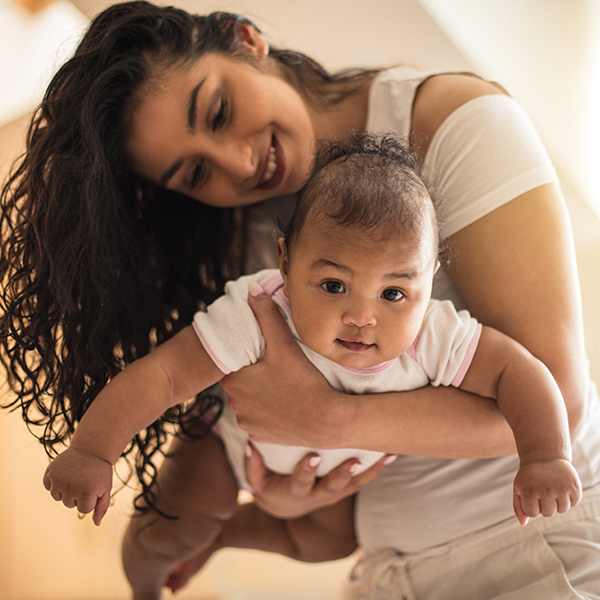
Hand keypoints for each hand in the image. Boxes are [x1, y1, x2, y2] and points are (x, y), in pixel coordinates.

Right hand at [42, 446, 112, 525]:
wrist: (91, 449)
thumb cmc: (100, 470)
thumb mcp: (106, 488)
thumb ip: (102, 507)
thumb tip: (96, 524)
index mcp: (86, 493)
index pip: (84, 509)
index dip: (91, 498)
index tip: (95, 486)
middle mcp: (70, 488)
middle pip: (69, 504)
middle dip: (78, 495)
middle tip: (85, 479)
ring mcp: (58, 480)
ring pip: (58, 497)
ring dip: (66, 489)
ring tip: (76, 476)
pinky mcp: (50, 472)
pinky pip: (48, 486)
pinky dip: (55, 482)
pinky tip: (65, 473)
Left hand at [221, 289, 341, 447]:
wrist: (325, 421)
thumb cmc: (304, 381)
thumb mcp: (284, 345)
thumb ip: (267, 316)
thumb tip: (252, 290)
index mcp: (233, 380)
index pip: (233, 361)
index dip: (250, 355)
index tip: (266, 353)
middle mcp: (233, 404)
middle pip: (240, 380)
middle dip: (254, 373)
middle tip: (277, 368)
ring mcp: (245, 423)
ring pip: (248, 400)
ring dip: (259, 393)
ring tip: (282, 385)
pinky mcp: (257, 436)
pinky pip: (257, 419)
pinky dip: (267, 412)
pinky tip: (284, 404)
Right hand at [245, 441, 396, 518]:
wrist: (286, 508)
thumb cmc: (270, 486)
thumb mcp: (256, 480)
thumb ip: (253, 464)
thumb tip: (251, 444)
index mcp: (295, 491)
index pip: (300, 481)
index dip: (306, 470)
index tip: (313, 456)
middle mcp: (318, 495)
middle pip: (333, 486)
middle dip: (343, 473)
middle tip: (354, 460)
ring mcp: (334, 493)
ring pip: (354, 484)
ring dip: (370, 470)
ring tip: (386, 454)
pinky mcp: (345, 489)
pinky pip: (364, 481)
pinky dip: (378, 469)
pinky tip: (392, 454)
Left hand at [512, 458, 581, 525]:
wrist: (544, 456)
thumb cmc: (529, 476)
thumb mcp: (519, 487)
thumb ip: (519, 507)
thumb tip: (523, 524)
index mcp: (529, 489)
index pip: (532, 513)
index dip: (532, 506)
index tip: (531, 494)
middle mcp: (545, 489)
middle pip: (548, 513)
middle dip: (545, 504)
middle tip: (542, 489)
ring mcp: (561, 487)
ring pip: (562, 510)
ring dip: (557, 502)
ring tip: (552, 487)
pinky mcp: (574, 486)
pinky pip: (574, 503)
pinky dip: (569, 498)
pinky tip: (562, 485)